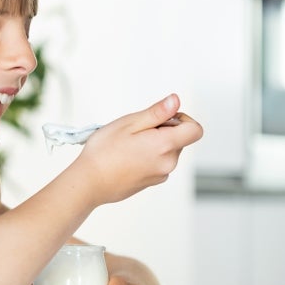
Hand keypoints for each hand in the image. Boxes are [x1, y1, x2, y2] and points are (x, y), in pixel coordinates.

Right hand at [75, 94, 202, 204]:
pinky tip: (126, 156)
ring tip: (127, 144)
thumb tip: (175, 101)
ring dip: (153, 143)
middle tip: (135, 130)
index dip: (182, 118)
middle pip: (179, 138)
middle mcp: (168, 163)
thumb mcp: (129, 123)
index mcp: (165, 145)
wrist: (89, 183)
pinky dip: (147, 156)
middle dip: (162, 129)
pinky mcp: (152, 181)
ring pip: (167, 150)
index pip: (195, 130)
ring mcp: (160, 174)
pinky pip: (157, 162)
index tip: (162, 117)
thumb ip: (156, 112)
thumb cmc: (104, 153)